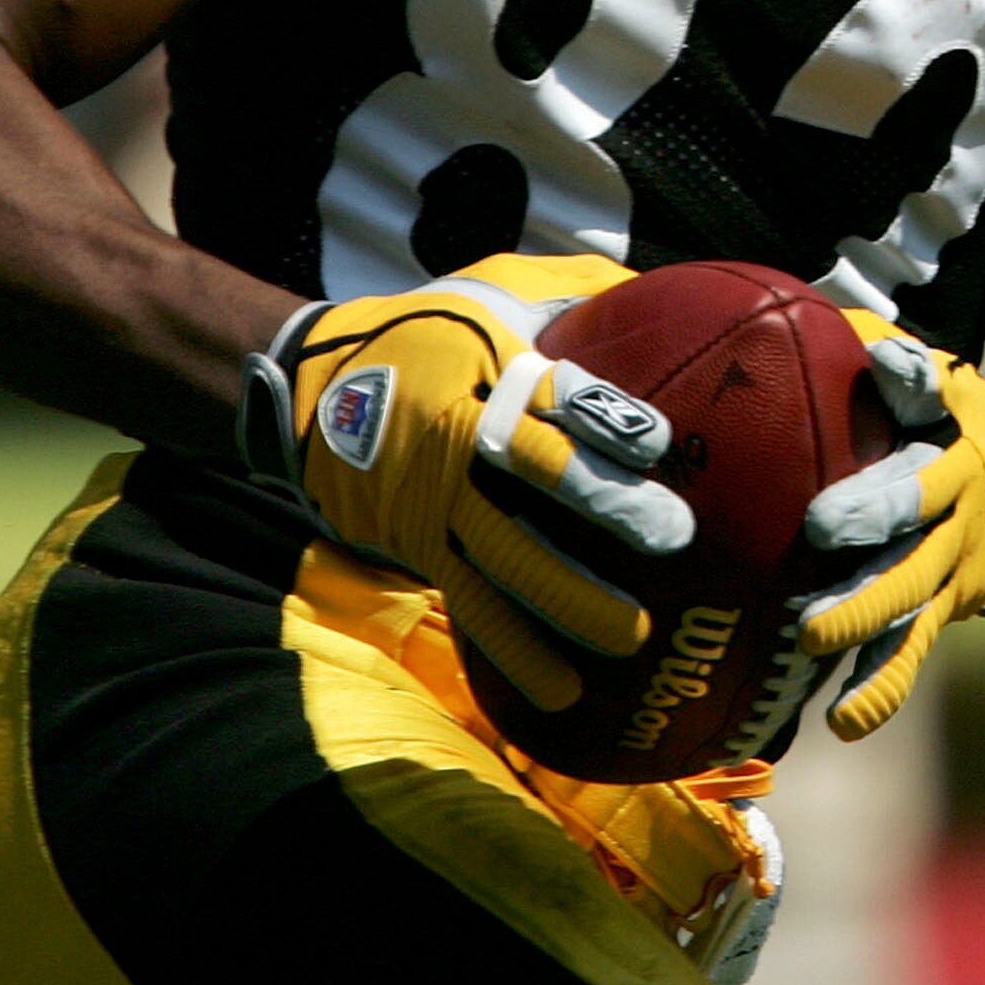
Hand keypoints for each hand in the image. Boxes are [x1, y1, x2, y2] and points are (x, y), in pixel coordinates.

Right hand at [238, 253, 694, 711]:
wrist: (312, 383)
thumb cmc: (431, 333)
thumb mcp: (492, 292)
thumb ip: (572, 297)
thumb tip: (658, 296)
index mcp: (488, 367)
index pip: (553, 394)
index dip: (605, 420)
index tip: (659, 445)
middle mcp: (462, 436)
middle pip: (536, 476)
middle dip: (603, 509)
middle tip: (672, 539)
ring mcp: (436, 501)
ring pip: (505, 556)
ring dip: (567, 599)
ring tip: (629, 635)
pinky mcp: (419, 548)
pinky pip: (472, 605)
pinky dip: (515, 650)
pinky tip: (560, 692)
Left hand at [794, 322, 984, 739]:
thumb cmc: (963, 418)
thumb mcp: (949, 386)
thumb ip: (911, 370)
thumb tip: (875, 349)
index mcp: (952, 471)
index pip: (911, 491)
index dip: (872, 507)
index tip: (821, 524)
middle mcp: (955, 534)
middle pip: (907, 572)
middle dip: (860, 601)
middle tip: (808, 627)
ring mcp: (951, 582)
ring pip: (910, 623)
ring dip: (870, 658)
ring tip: (832, 702)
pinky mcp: (943, 611)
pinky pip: (910, 652)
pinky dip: (881, 687)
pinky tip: (844, 722)